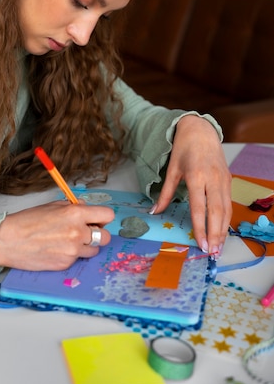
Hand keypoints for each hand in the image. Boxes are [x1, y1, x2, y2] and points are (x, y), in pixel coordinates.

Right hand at [0, 201, 114, 269]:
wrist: (8, 240)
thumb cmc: (27, 221)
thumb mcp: (53, 205)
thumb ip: (74, 207)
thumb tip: (87, 210)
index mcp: (75, 213)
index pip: (107, 215)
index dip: (103, 217)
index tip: (98, 219)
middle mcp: (78, 232)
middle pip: (106, 236)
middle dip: (99, 233)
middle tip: (86, 231)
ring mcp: (73, 251)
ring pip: (94, 250)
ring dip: (87, 246)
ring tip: (69, 241)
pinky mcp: (66, 264)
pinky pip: (78, 259)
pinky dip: (72, 254)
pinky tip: (57, 249)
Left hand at [151, 115, 231, 254]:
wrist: (200, 130)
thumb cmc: (183, 149)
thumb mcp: (171, 170)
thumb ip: (164, 193)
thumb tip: (154, 212)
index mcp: (196, 176)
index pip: (199, 208)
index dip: (200, 227)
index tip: (201, 244)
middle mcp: (212, 179)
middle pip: (217, 212)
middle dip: (215, 234)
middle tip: (212, 252)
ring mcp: (223, 179)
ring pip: (226, 209)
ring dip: (223, 230)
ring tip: (218, 247)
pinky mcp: (228, 180)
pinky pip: (228, 203)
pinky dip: (226, 219)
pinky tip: (222, 231)